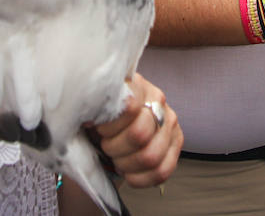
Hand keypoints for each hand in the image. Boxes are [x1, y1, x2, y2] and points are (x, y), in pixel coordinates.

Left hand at [91, 72, 181, 187]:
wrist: (111, 126)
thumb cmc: (100, 116)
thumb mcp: (93, 107)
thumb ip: (91, 107)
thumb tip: (88, 119)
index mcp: (136, 85)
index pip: (128, 107)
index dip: (108, 126)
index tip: (96, 128)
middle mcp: (158, 101)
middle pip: (139, 134)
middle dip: (115, 148)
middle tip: (106, 146)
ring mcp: (170, 122)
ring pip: (150, 156)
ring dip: (126, 164)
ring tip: (117, 158)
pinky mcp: (176, 144)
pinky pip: (162, 171)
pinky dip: (140, 178)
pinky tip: (128, 172)